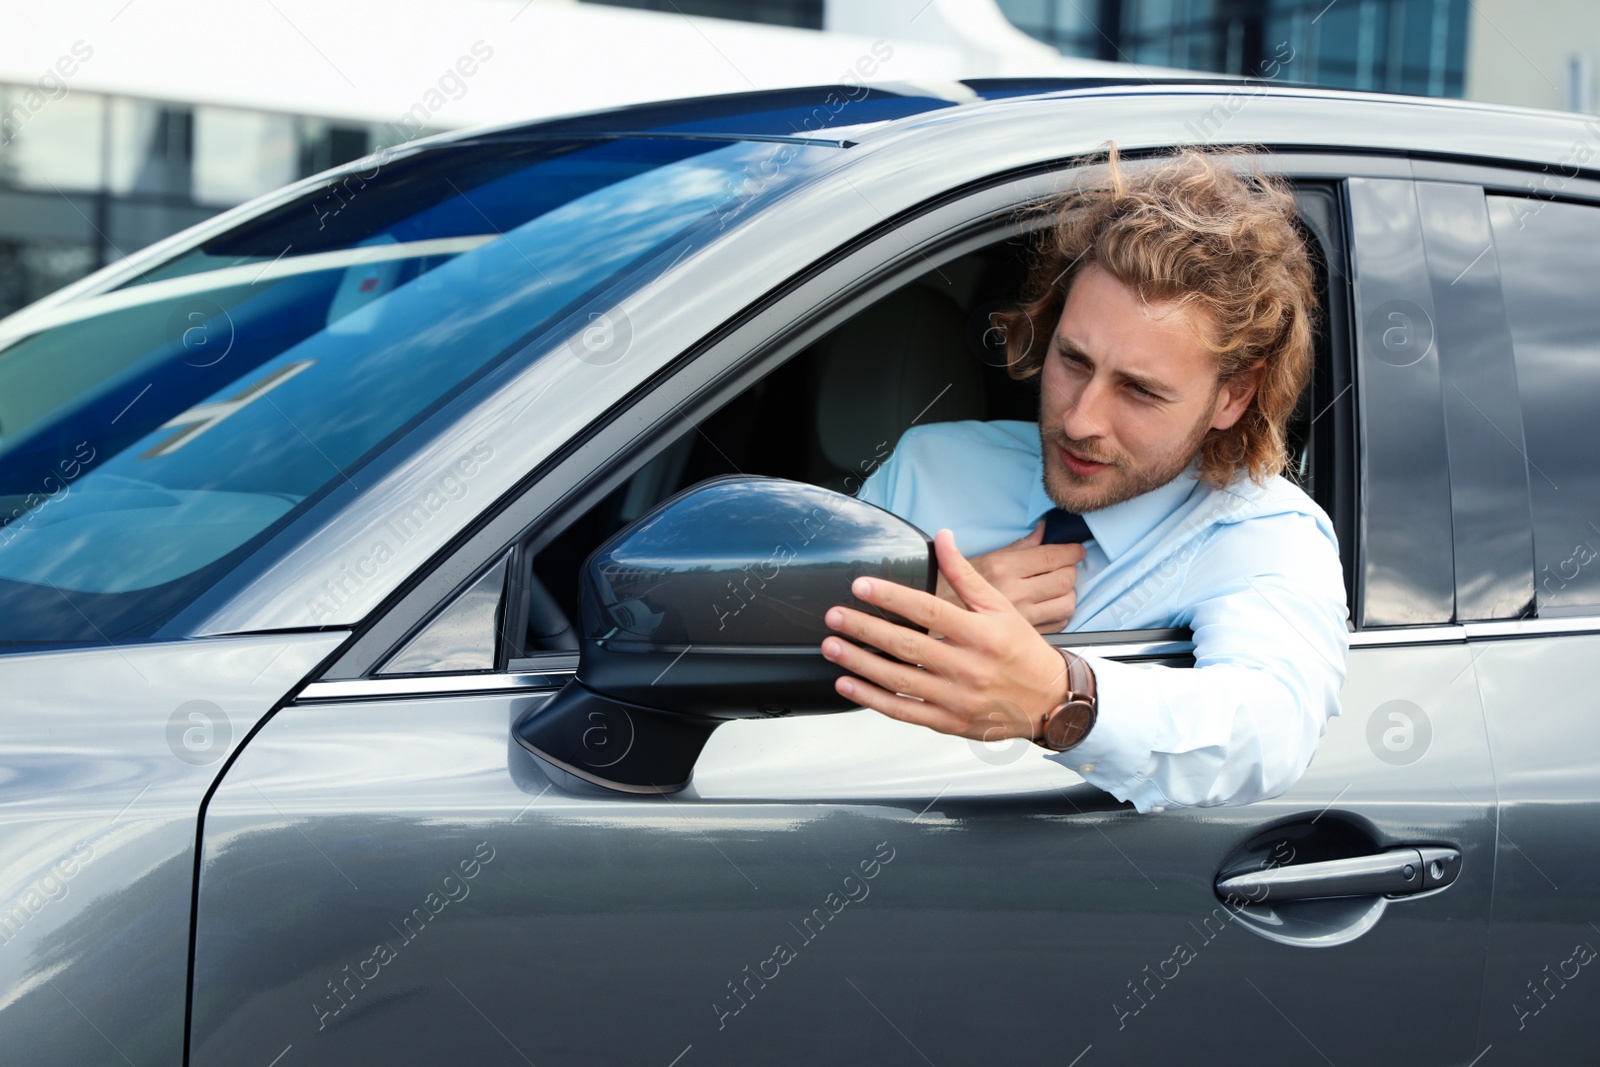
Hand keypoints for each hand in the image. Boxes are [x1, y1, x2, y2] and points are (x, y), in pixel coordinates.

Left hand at [821, 528, 1073, 743]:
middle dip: (866, 629)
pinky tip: (847, 684)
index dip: (893, 597)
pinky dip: (871, 699)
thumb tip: (942, 537)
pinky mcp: (948, 722)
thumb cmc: (1022, 650)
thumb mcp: (1001, 606)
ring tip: (832, 646)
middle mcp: (968, 667)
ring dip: (860, 663)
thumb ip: (965, 574)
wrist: (1049, 701)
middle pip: (908, 646)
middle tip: (835, 616)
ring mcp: (957, 698)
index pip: (929, 611)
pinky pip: (903, 710)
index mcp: (981, 634)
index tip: (861, 586)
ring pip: (899, 680)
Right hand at [934, 519, 1084, 632]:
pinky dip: (1059, 613)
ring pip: (1066, 602)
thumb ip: (1018, 547)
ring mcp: (1021, 617)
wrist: (936, 623)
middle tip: (1065, 567)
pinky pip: (1058, 623)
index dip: (1070, 551)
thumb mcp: (983, 561)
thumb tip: (1043, 530)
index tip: (1076, 550)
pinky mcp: (1023, 637)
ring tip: (1059, 589)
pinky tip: (1050, 608)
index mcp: (1004, 568)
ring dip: (1068, 593)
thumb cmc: (955, 590)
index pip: (1052, 557)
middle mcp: (1015, 592)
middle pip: (1064, 578)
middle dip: (1070, 570)